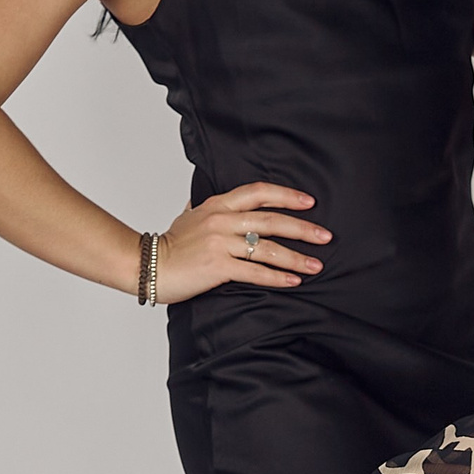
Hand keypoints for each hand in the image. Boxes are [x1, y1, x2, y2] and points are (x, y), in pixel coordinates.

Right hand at [154, 183, 328, 300]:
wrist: (147, 266)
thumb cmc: (169, 245)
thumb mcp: (187, 217)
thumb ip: (202, 209)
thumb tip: (201, 201)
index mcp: (217, 205)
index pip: (258, 192)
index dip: (286, 195)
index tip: (309, 202)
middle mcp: (221, 220)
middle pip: (271, 220)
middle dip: (302, 228)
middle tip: (325, 236)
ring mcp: (220, 244)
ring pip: (267, 248)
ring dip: (296, 257)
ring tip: (317, 265)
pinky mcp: (218, 267)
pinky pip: (255, 272)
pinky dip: (277, 277)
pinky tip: (294, 280)